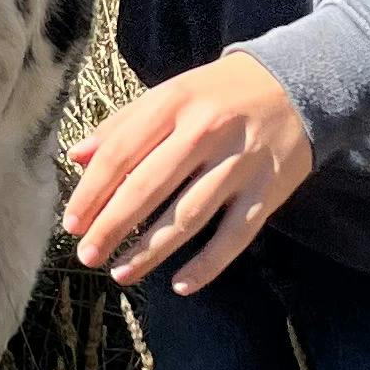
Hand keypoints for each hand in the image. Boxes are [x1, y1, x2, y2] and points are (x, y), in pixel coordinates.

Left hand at [62, 53, 311, 294]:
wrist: (297, 85)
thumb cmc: (219, 94)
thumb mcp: (170, 93)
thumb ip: (122, 124)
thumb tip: (76, 156)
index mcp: (174, 103)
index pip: (122, 153)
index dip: (92, 192)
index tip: (72, 224)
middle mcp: (205, 131)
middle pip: (149, 187)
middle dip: (112, 227)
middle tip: (87, 256)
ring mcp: (239, 163)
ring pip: (188, 216)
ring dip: (151, 251)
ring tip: (120, 274)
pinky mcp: (267, 190)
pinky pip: (234, 235)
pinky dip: (208, 264)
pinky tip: (181, 285)